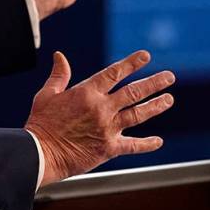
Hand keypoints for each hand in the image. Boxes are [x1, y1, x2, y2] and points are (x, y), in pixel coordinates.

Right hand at [24, 50, 174, 186]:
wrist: (40, 153)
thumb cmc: (41, 123)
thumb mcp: (47, 94)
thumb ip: (59, 75)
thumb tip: (60, 56)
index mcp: (86, 92)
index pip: (115, 73)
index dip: (132, 63)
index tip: (146, 56)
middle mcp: (101, 108)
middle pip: (134, 92)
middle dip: (154, 83)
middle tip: (169, 77)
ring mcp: (107, 128)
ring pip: (138, 114)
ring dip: (156, 106)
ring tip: (169, 99)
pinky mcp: (108, 148)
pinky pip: (133, 145)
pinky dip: (148, 144)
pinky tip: (158, 141)